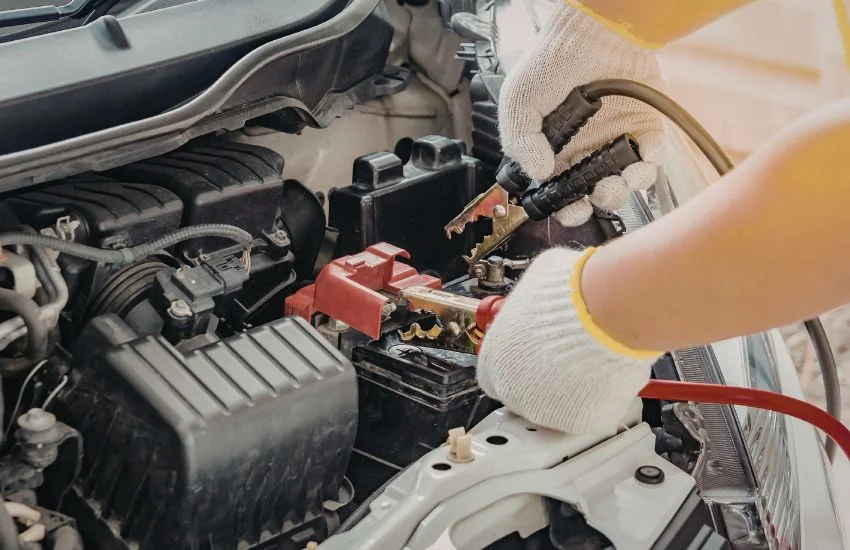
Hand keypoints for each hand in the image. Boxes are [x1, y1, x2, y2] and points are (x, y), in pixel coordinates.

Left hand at [476, 247, 660, 433]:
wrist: (611, 310)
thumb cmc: (573, 292)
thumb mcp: (538, 280)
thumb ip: (531, 300)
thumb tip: (542, 294)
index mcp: (496, 357)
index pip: (495, 374)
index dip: (518, 364)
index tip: (536, 356)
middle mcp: (514, 389)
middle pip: (526, 393)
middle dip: (546, 378)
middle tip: (569, 357)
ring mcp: (547, 410)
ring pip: (559, 406)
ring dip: (572, 388)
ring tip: (592, 360)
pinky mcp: (580, 421)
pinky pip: (589, 413)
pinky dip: (600, 398)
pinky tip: (606, 373)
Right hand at [496, 1, 665, 226]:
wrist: (594, 33)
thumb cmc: (553, 63)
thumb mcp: (519, 102)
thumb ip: (520, 141)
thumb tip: (537, 172)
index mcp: (555, 151)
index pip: (562, 193)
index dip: (567, 207)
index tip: (572, 207)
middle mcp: (586, 150)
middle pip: (596, 194)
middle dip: (600, 200)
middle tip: (599, 189)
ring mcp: (616, 139)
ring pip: (627, 181)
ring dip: (626, 186)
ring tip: (622, 174)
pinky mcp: (644, 126)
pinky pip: (653, 155)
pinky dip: (651, 160)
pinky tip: (642, 151)